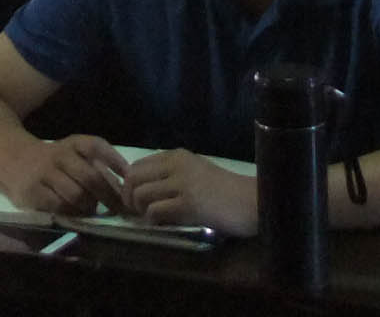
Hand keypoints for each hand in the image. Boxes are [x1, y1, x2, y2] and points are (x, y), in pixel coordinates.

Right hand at [0, 134, 127, 215]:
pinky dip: (72, 212)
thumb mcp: (72, 150)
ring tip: (92, 209)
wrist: (12, 158)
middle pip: (90, 177)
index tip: (129, 178)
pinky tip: (74, 211)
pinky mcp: (34, 192)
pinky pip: (60, 206)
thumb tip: (125, 185)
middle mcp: (59, 155)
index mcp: (72, 142)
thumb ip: (96, 162)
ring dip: (90, 206)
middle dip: (109, 196)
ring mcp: (45, 173)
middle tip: (119, 208)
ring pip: (77, 195)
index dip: (115, 161)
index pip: (96, 147)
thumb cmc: (53, 159)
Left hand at [122, 150, 258, 235]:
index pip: (137, 165)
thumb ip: (171, 173)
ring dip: (140, 210)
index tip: (136, 199)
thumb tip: (141, 187)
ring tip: (151, 218)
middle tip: (138, 211)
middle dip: (129, 197)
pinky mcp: (188, 204)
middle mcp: (177, 165)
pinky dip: (152, 221)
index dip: (130, 184)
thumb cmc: (224, 190)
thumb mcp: (195, 171)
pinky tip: (162, 224)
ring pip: (140, 194)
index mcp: (177, 156)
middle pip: (133, 178)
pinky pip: (154, 211)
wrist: (250, 201)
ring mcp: (182, 184)